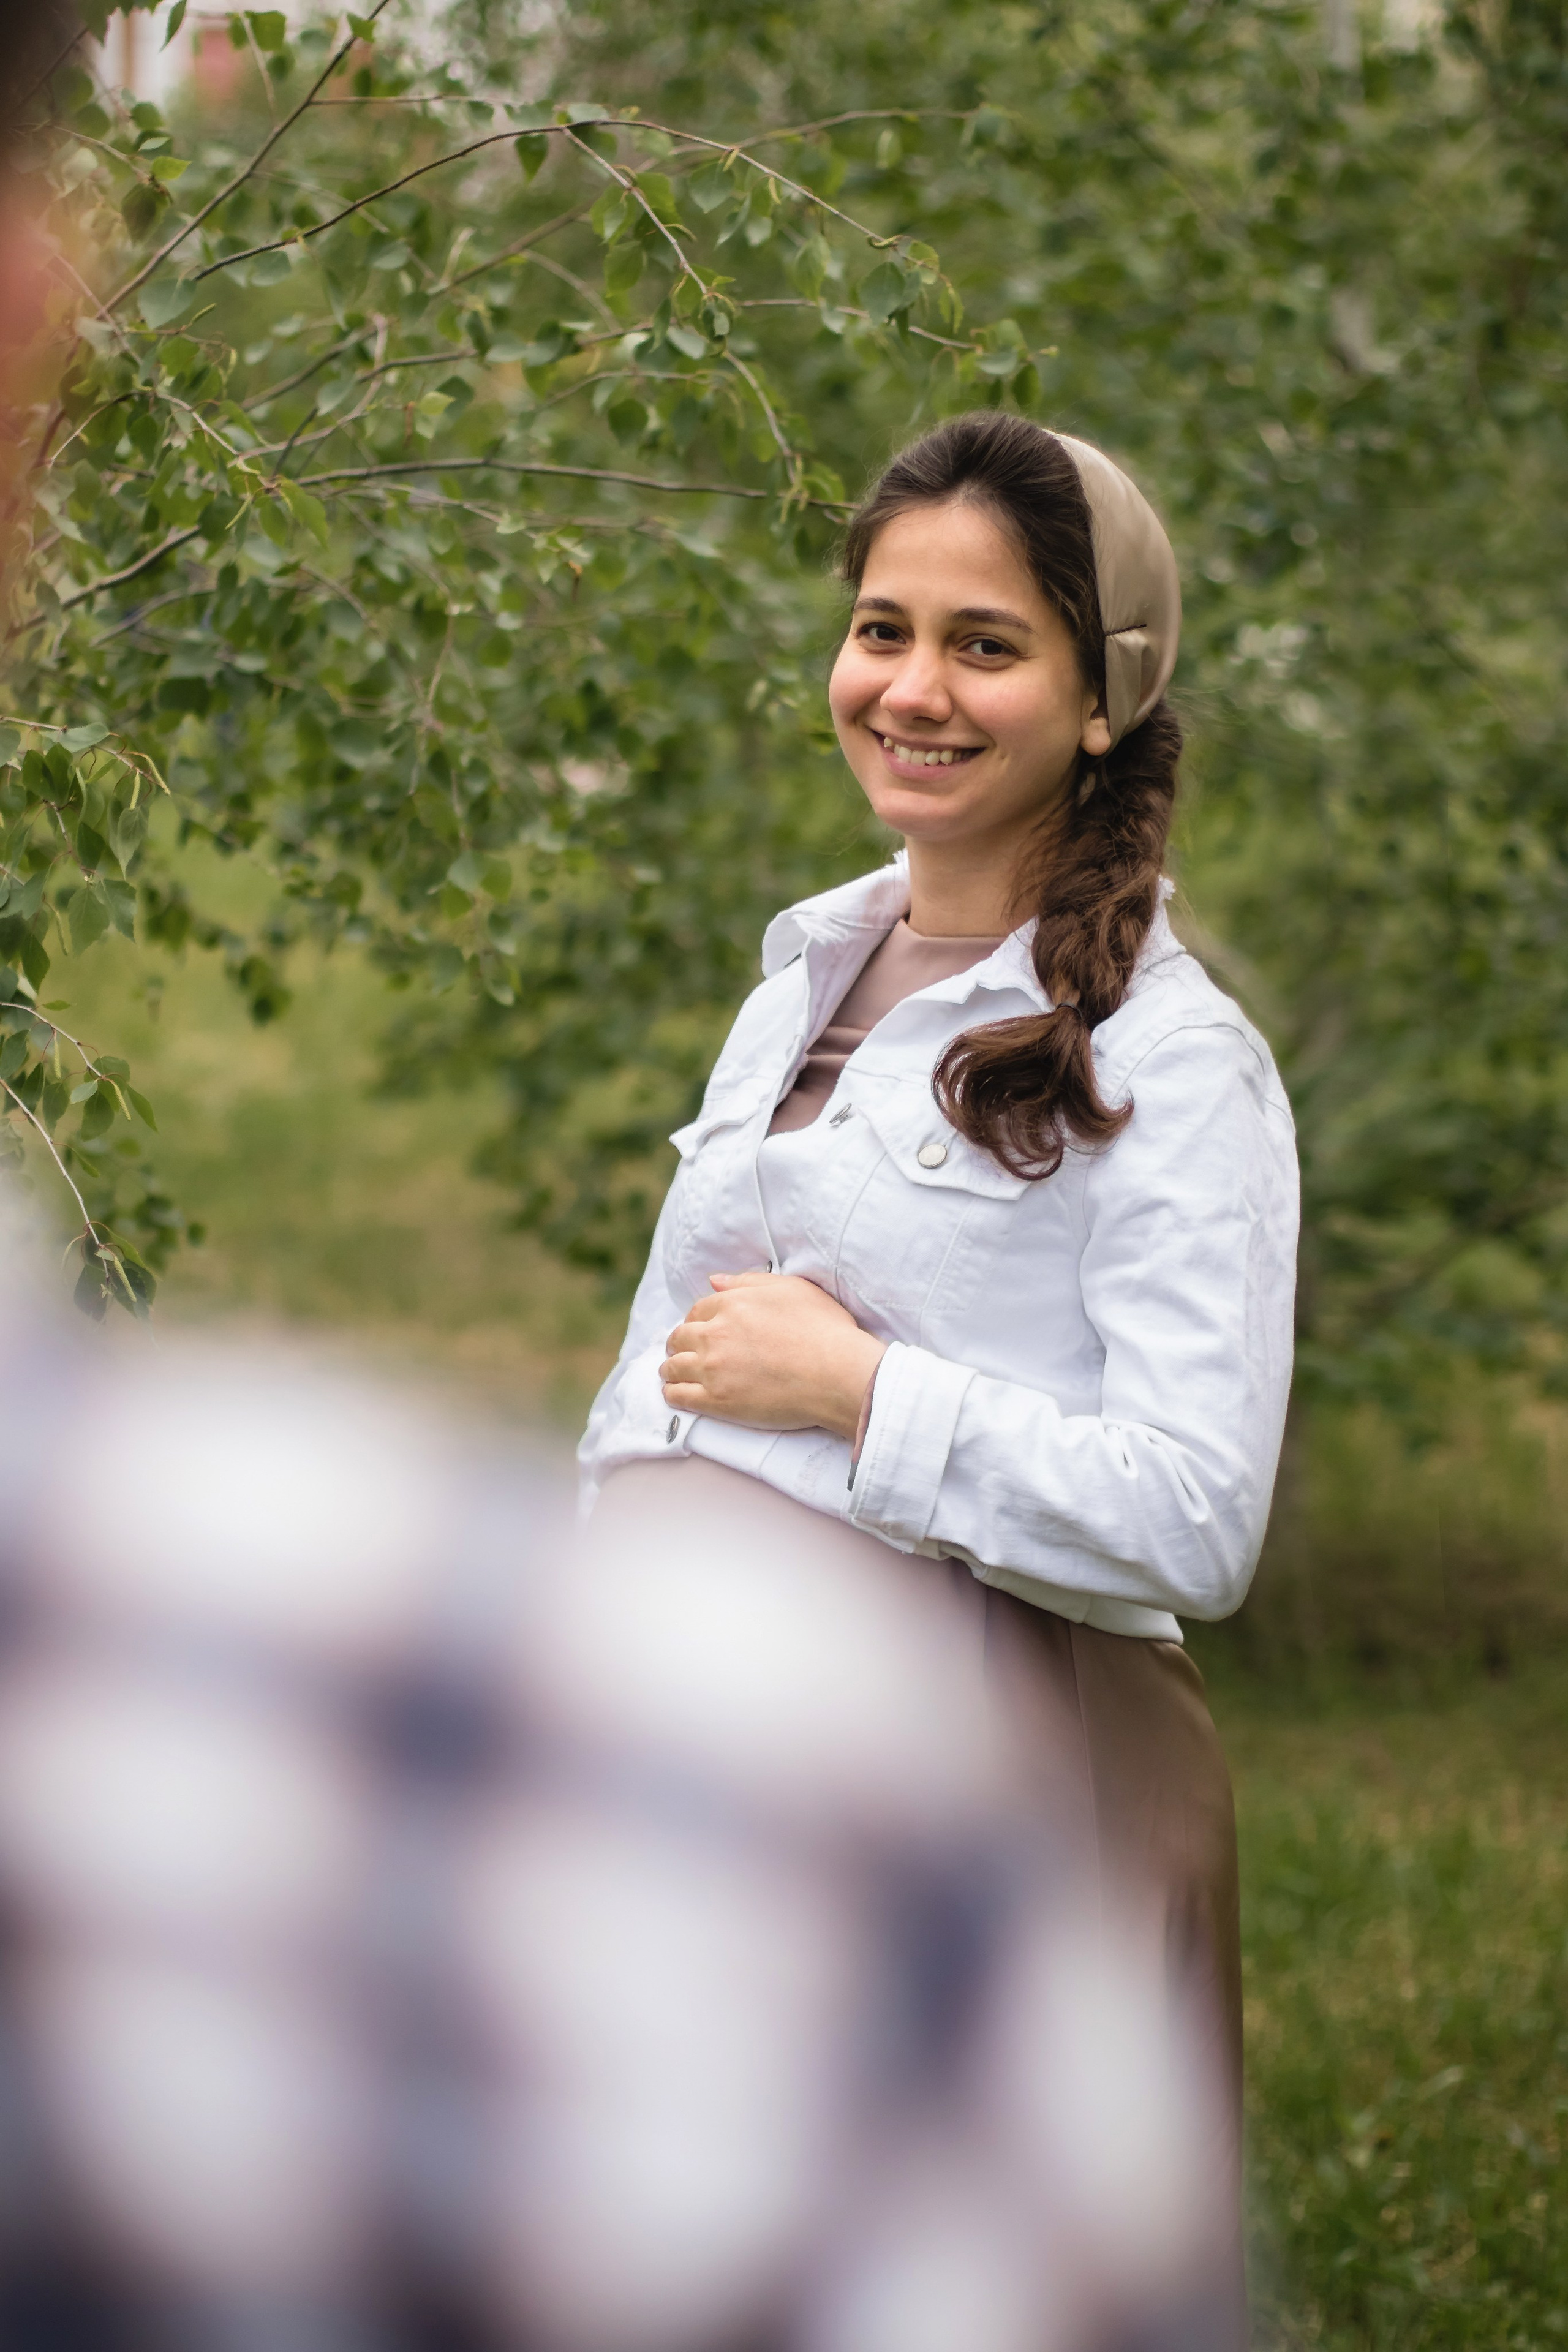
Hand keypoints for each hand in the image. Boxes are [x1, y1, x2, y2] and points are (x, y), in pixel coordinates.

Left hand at [661, 1270, 886, 1439]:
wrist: (836, 1373)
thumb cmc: (823, 1329)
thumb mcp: (792, 1288)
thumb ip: (748, 1282)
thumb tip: (715, 1280)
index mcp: (732, 1304)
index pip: (698, 1310)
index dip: (696, 1321)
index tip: (700, 1330)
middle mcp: (716, 1333)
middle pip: (679, 1337)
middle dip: (678, 1343)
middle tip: (681, 1351)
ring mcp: (713, 1368)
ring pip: (673, 1366)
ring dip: (670, 1368)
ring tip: (673, 1374)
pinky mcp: (716, 1401)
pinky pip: (678, 1396)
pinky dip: (672, 1394)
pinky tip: (675, 1394)